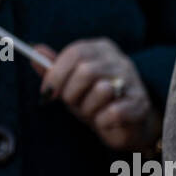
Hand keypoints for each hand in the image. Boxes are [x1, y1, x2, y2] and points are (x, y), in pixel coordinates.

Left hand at [33, 39, 161, 152]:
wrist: (125, 126)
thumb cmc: (94, 101)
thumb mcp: (70, 84)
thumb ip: (54, 68)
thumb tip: (35, 50)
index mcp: (102, 49)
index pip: (76, 53)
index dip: (56, 74)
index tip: (47, 92)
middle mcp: (121, 61)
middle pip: (87, 70)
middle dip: (72, 93)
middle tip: (71, 104)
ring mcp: (134, 82)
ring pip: (102, 90)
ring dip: (88, 108)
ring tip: (91, 112)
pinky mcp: (140, 104)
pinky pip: (113, 112)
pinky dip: (102, 121)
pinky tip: (104, 122)